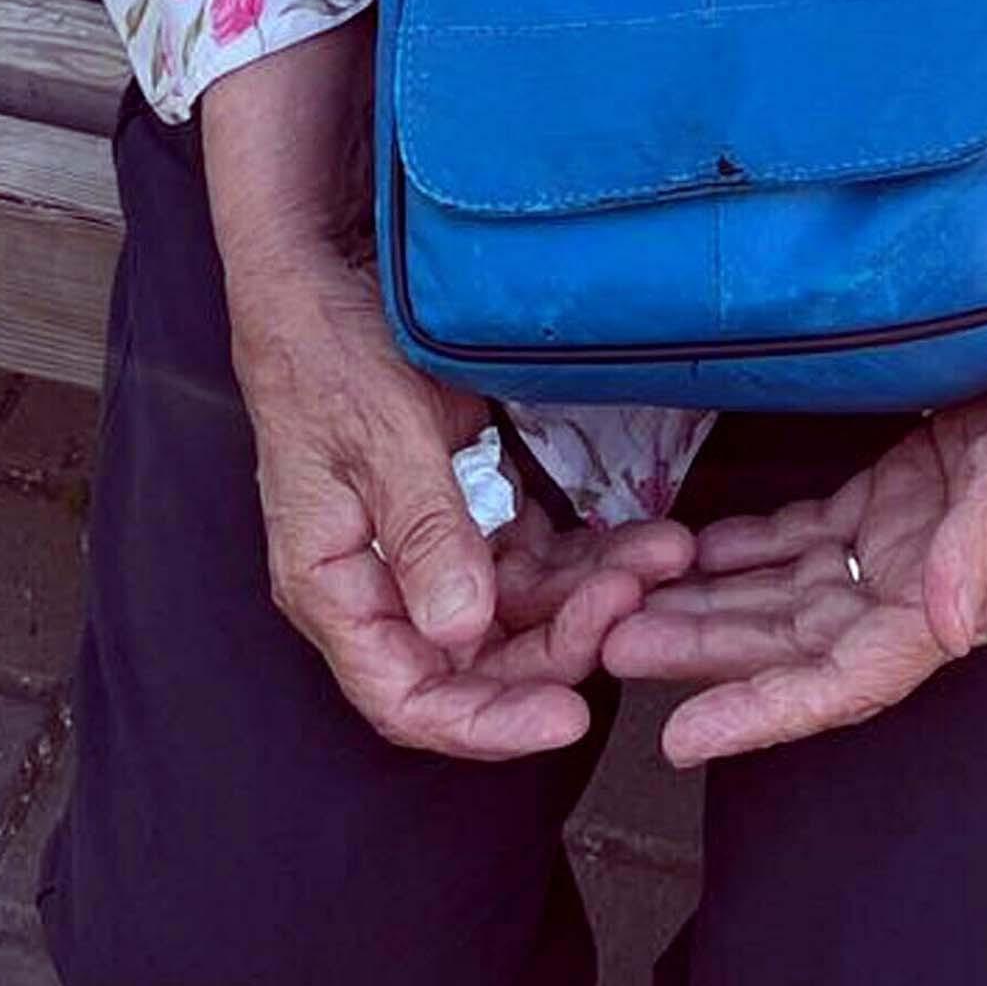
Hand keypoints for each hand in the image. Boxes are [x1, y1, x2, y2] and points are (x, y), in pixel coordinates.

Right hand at [200, 49, 691, 760]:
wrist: (323, 261)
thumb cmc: (328, 346)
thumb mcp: (377, 435)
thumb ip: (421, 533)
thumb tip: (462, 634)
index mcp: (335, 587)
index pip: (409, 697)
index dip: (488, 723)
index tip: (572, 714)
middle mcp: (380, 582)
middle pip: (477, 660)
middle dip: (563, 640)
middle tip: (636, 598)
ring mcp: (425, 545)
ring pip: (517, 606)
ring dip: (589, 593)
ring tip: (663, 556)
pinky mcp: (463, 504)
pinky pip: (531, 553)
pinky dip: (584, 552)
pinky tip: (642, 536)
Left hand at [599, 268, 986, 766]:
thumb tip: (945, 629)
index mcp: (964, 595)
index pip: (845, 678)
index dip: (762, 711)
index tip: (679, 739)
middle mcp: (932, 582)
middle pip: (798, 641)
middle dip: (707, 652)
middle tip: (601, 646)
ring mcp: (916, 534)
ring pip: (794, 590)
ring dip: (714, 600)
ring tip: (621, 602)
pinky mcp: (908, 485)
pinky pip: (812, 531)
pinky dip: (751, 541)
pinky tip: (690, 542)